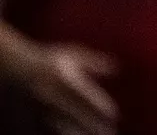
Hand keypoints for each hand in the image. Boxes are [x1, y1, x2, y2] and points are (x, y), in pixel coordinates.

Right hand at [1, 38, 117, 134]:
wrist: (15, 69)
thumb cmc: (49, 61)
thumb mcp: (73, 55)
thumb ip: (95, 63)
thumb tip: (116, 69)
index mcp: (63, 78)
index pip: (87, 97)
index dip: (101, 108)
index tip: (114, 114)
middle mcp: (51, 95)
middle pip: (78, 116)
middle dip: (95, 126)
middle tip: (110, 131)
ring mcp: (40, 109)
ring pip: (64, 129)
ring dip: (81, 134)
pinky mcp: (32, 119)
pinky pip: (49, 132)